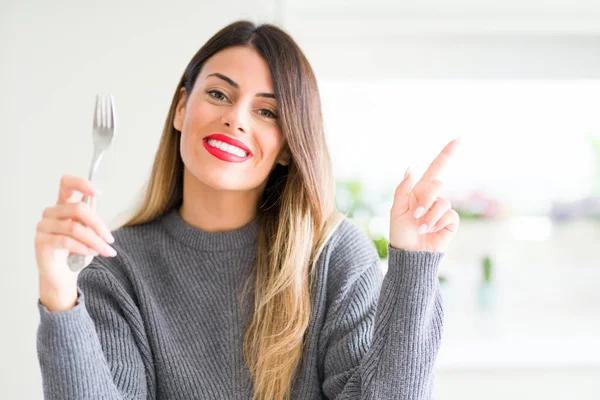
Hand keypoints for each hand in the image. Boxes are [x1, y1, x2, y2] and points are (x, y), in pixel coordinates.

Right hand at [34, 175, 115, 301]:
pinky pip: (66, 241)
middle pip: (78, 208)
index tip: (98, 193)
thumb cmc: (76, 250)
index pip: (66, 184)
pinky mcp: (41, 242)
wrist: (63, 274)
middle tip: (110, 239)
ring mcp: (43, 226)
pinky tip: (91, 253)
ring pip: (74, 228)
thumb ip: (90, 215)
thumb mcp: (88, 230)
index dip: (81, 184)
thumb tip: (95, 198)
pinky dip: (83, 247)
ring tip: (106, 250)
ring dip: (95, 241)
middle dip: (99, 225)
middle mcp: (51, 213)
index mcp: (62, 205)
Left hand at [389, 139, 460, 252]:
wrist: (409, 254)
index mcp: (419, 191)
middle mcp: (433, 198)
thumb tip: (411, 168)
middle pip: (437, 183)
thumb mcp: (396, 210)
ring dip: (429, 215)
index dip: (446, 154)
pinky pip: (449, 215)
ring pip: (443, 201)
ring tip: (421, 227)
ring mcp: (442, 210)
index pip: (436, 169)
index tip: (458, 140)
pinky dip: (437, 222)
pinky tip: (431, 231)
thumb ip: (403, 189)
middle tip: (416, 214)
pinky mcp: (450, 222)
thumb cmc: (400, 233)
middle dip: (425, 198)